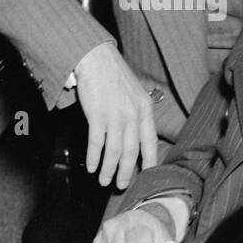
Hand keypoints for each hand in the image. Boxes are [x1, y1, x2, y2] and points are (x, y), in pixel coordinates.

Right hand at [74, 43, 158, 188]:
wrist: (95, 58)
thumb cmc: (113, 74)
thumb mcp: (134, 92)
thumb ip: (137, 113)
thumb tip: (134, 136)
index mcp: (145, 109)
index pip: (150, 141)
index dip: (149, 161)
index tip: (146, 176)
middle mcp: (133, 114)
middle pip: (132, 152)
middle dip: (127, 172)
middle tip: (122, 185)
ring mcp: (115, 115)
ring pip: (115, 151)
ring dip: (108, 169)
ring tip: (104, 180)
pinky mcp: (97, 114)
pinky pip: (97, 143)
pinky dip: (94, 158)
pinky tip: (91, 166)